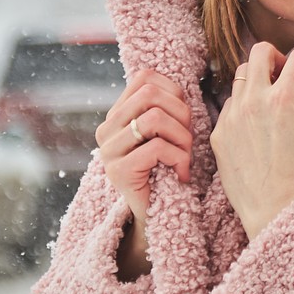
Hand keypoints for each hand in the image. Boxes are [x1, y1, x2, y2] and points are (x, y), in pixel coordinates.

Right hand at [95, 69, 192, 276]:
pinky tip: (181, 174)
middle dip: (181, 113)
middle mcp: (106, 129)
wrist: (155, 215)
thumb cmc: (167, 170)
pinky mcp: (119, 171)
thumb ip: (164, 107)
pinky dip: (179, 159)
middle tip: (187, 139)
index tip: (183, 118)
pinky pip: (157, 148)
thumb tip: (181, 82)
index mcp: (116, 114)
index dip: (174, 91)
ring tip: (185, 157)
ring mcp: (109, 151)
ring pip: (155, 118)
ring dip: (182, 137)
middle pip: (150, 94)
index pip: (145, 78)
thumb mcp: (164, 132)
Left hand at [210, 43, 293, 240]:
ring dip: (257, 81)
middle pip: (259, 51)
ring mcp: (232, 116)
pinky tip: (252, 126)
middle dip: (275, 57)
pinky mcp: (219, 133)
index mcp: (284, 99)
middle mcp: (254, 101)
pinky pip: (229, 105)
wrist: (274, 211)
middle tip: (283, 75)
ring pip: (240, 76)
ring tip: (267, 101)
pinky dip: (242, 107)